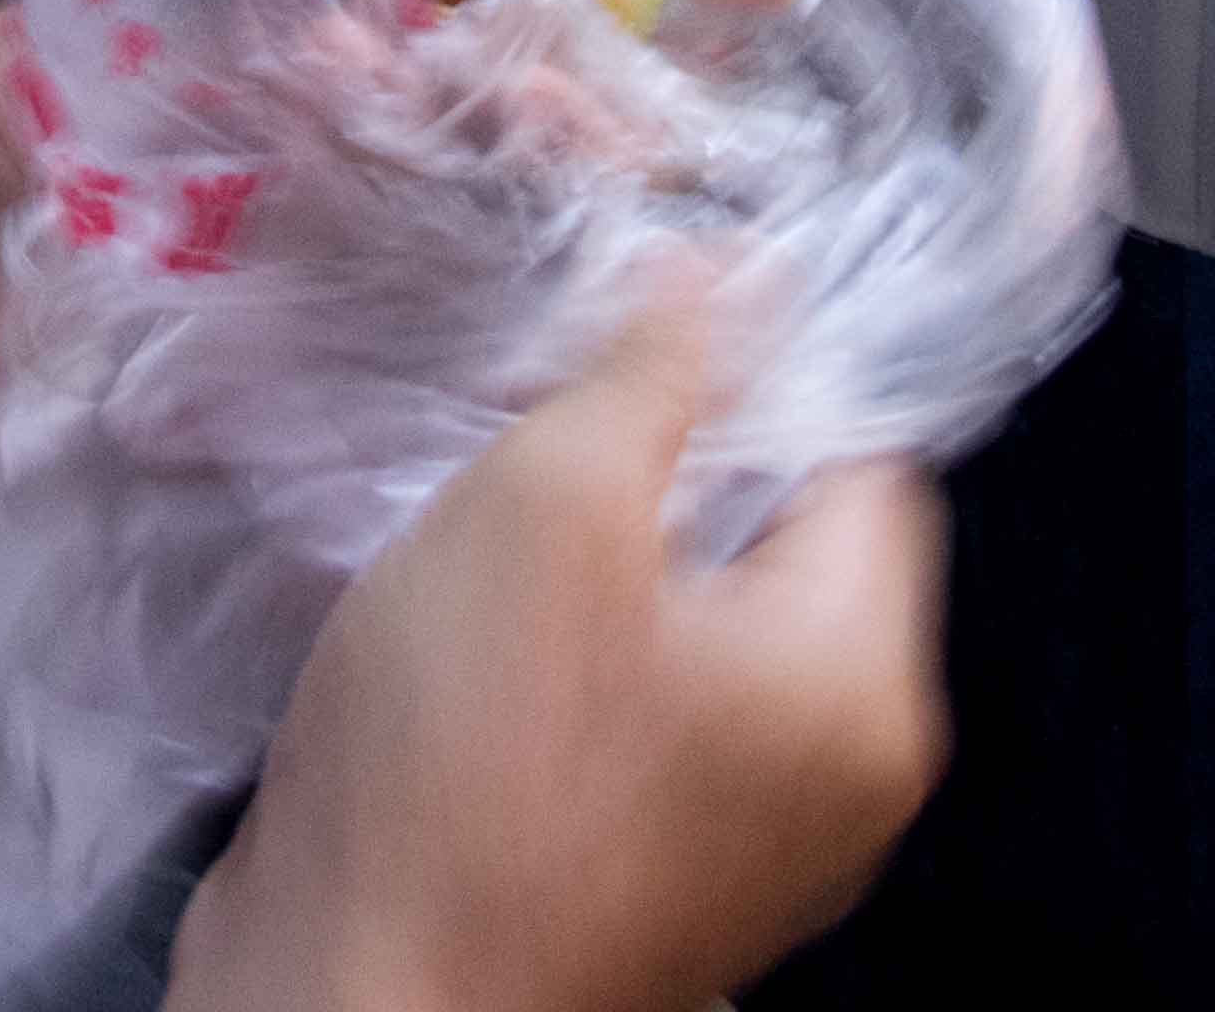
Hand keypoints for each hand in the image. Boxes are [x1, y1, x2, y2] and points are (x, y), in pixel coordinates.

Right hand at [165, 293, 947, 1011]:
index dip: (755, 358)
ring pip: (702, 611)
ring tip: (496, 500)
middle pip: (782, 532)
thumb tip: (724, 275)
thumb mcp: (550, 501)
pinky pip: (649, 696)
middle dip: (666, 449)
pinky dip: (578, 635)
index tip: (630, 310)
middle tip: (541, 405)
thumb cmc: (466, 756)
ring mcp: (751, 835)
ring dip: (607, 539)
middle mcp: (845, 772)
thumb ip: (653, 371)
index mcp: (862, 682)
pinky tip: (478, 609)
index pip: (862, 449)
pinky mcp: (652, 859)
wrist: (352, 1002)